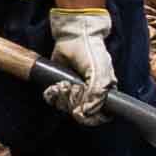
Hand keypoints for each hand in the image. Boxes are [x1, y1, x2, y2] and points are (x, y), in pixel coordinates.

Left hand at [42, 8, 120, 124]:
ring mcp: (74, 92)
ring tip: (63, 83)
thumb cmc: (92, 54)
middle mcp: (89, 95)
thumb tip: (85, 113)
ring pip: (65, 108)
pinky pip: (53, 100)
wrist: (75, 37)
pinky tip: (55, 85)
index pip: (99, 116)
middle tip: (73, 87)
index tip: (81, 111)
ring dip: (62, 97)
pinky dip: (52, 95)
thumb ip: (97, 95)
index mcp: (103, 94)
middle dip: (74, 102)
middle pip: (80, 114)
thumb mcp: (101, 74)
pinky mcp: (59, 86)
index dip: (90, 117)